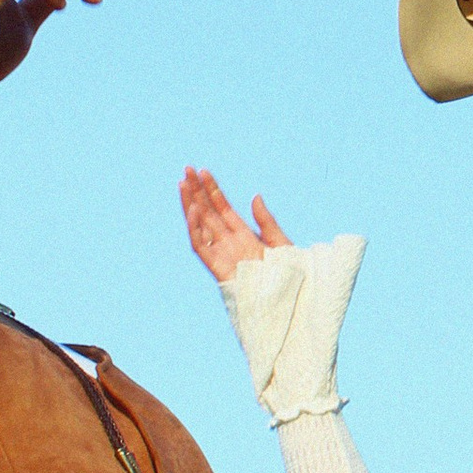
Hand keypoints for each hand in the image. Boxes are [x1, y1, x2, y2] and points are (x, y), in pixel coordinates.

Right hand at [180, 168, 292, 282]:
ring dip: (190, 205)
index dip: (212, 190)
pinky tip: (193, 210)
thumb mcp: (280, 243)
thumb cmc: (289, 276)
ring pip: (200, 226)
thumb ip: (266, 221)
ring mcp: (222, 254)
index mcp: (243, 234)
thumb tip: (255, 196)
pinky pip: (202, 247)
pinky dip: (195, 229)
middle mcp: (229, 243)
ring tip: (182, 183)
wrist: (290, 302)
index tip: (203, 171)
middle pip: (208, 212)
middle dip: (196, 191)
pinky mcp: (218, 269)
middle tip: (186, 169)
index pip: (222, 207)